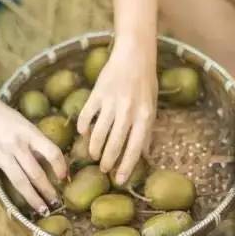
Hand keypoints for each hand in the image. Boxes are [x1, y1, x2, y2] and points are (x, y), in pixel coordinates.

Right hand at [0, 77, 66, 214]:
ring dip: (31, 197)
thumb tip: (47, 159)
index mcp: (29, 133)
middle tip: (56, 203)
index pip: (52, 152)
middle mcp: (16, 145)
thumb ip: (33, 140)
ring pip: (19, 180)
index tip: (64, 178)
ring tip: (41, 209)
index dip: (61, 167)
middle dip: (48, 190)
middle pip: (36, 172)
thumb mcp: (22, 122)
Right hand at [77, 37, 156, 183]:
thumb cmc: (145, 82)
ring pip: (98, 132)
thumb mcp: (152, 107)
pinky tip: (83, 133)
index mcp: (144, 116)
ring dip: (95, 147)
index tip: (119, 180)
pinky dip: (83, 126)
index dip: (126, 166)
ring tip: (93, 155)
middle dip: (108, 160)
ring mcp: (111, 102)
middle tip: (103, 170)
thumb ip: (147, 131)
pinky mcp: (97, 93)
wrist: (134, 55)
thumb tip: (145, 155)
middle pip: (114, 143)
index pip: (134, 148)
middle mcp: (128, 111)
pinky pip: (87, 115)